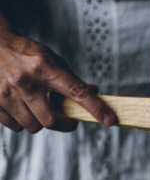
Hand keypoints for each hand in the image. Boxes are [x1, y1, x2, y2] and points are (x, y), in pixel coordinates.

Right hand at [0, 17, 115, 132]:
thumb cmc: (24, 53)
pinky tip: (21, 107)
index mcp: (43, 67)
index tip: (109, 120)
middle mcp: (25, 81)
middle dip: (64, 124)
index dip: (95, 108)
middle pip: (51, 120)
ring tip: (37, 107)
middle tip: (68, 120)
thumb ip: (71, 78)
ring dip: (41, 122)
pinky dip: (22, 122)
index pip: (76, 91)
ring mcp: (7, 93)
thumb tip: (94, 93)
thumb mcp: (51, 59)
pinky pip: (16, 127)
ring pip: (33, 126)